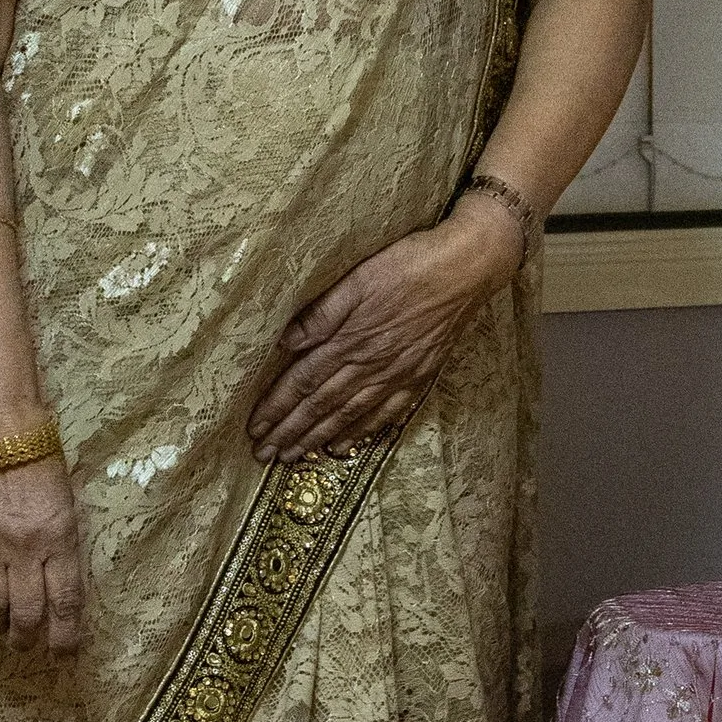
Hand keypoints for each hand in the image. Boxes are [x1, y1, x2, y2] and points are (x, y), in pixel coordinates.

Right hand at [0, 449, 82, 652]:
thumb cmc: (41, 462)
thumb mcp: (65, 503)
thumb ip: (61, 545)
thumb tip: (57, 584)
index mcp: (58, 538)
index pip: (64, 601)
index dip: (65, 635)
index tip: (64, 652)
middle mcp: (24, 549)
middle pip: (25, 613)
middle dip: (27, 637)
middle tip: (26, 641)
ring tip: (1, 626)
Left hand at [249, 211, 517, 461]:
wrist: (466, 269)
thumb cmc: (410, 264)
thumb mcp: (361, 277)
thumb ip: (324, 312)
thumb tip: (287, 342)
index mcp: (352, 339)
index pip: (305, 380)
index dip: (277, 406)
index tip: (255, 428)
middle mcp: (371, 365)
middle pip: (322, 405)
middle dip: (290, 431)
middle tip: (264, 455)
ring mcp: (396, 375)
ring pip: (348, 416)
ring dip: (317, 439)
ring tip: (292, 457)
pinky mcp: (417, 377)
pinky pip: (384, 415)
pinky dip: (361, 434)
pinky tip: (344, 447)